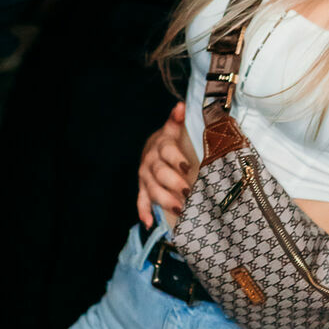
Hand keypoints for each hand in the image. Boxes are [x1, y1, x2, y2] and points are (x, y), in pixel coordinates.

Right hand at [136, 102, 196, 226]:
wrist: (153, 147)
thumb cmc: (172, 141)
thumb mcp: (175, 129)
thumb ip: (177, 120)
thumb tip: (180, 106)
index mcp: (161, 145)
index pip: (167, 151)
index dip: (176, 159)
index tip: (187, 167)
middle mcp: (150, 160)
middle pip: (159, 173)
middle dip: (173, 183)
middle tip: (188, 193)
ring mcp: (145, 176)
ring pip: (152, 189)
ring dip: (164, 199)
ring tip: (179, 209)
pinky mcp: (142, 188)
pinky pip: (141, 201)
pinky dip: (144, 212)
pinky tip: (149, 223)